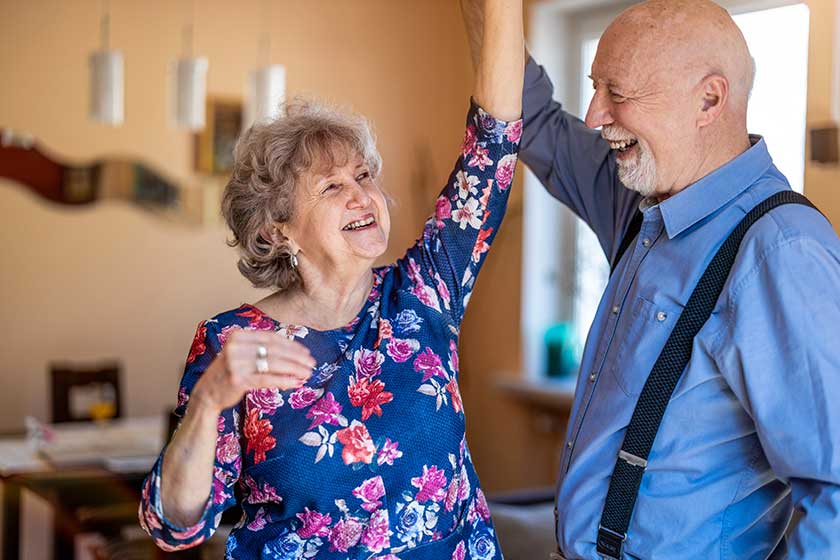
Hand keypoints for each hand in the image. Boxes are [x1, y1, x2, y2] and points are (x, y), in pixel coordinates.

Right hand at [192, 329, 315, 412]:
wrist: (207, 393)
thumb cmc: (230, 372)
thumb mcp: (243, 354)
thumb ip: (262, 349)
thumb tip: (295, 350)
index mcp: (238, 335)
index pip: (271, 338)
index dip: (291, 345)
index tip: (306, 352)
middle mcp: (235, 346)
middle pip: (274, 350)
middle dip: (296, 357)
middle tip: (312, 363)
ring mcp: (235, 363)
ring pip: (273, 364)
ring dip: (294, 369)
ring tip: (307, 374)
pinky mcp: (238, 380)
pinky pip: (267, 379)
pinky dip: (284, 381)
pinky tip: (296, 383)